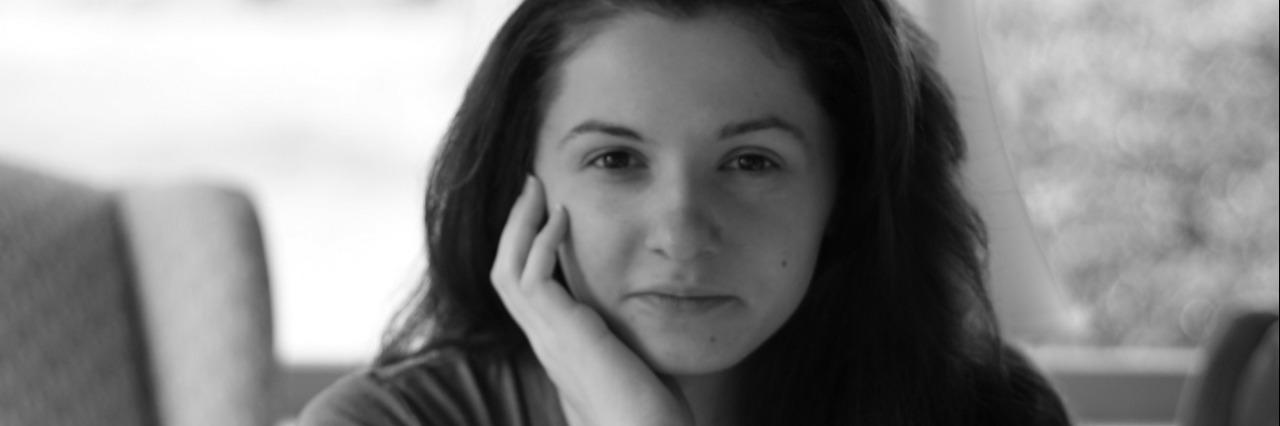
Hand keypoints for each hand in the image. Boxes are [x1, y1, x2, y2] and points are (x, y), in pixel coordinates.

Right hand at [490, 176, 692, 425]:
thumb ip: (631, 340)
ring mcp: (549, 340)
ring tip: (536, 188)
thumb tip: (650, 321)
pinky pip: (533, 279)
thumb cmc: (653, 417)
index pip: (527, 290)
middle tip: (532, 186)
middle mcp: (546, 342)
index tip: (548, 211)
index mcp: (560, 347)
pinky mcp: (563, 336)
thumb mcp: (637, 364)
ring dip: (520, 225)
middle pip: (505, 273)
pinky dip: (542, 243)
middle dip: (515, 227)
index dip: (529, 248)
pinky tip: (562, 217)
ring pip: (508, 271)